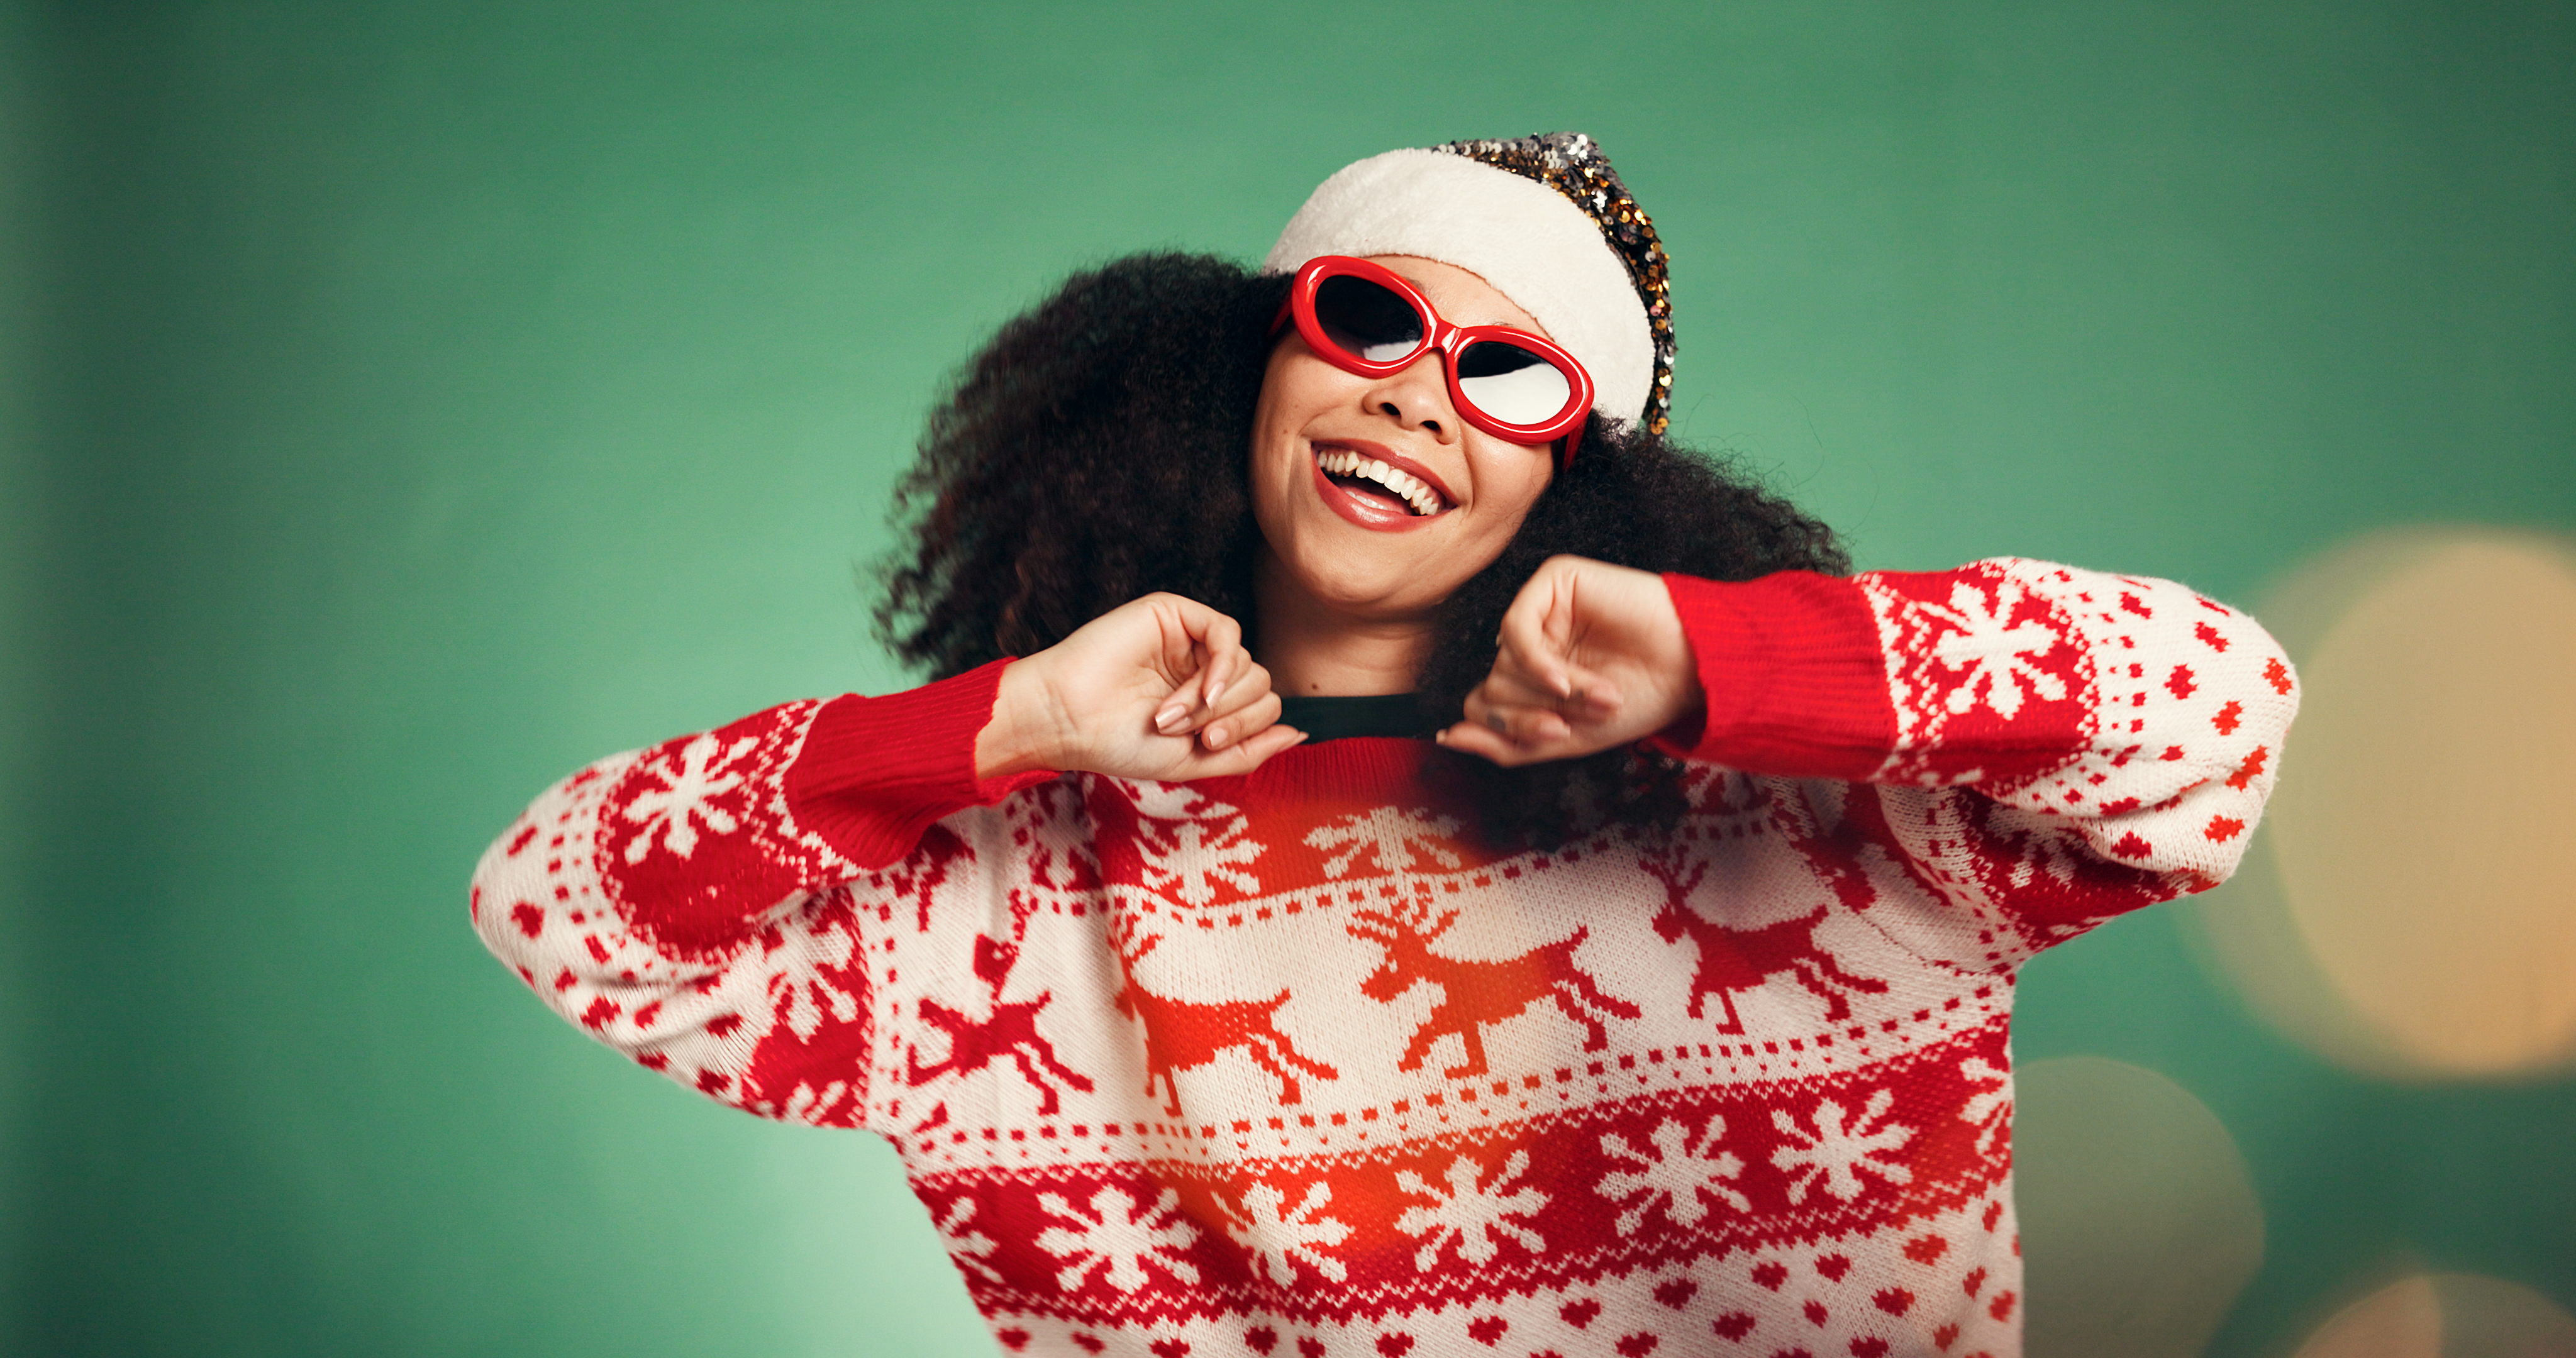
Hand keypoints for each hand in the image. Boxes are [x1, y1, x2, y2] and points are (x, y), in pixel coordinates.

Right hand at [976, 593, 1305, 780]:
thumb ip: (1250, 751)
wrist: (1070, 721)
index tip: (1204, 747)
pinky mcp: (1174, 613)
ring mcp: (1189, 638)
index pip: (1263, 706)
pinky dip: (1221, 666)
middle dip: (1229, 717)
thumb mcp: (1196, 762)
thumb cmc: (1121, 744)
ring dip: (1214, 700)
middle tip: (1186, 733)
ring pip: (1247, 662)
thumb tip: (1301, 734)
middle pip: (1261, 684)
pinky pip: (1226, 632)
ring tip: (1169, 715)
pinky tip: (1199, 690)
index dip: (1245, 729)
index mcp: (1209, 698)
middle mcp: (1203, 665)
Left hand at [1436, 555, 1702, 766]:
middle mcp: (1530, 642)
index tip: (1558, 737)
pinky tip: (1565, 679)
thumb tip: (1448, 738)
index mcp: (1532, 677)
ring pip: (1501, 664)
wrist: (1692, 665)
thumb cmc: (1641, 699)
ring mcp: (1540, 610)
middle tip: (1579, 719)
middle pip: (1490, 688)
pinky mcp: (1553, 582)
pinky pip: (1514, 630)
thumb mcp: (1568, 738)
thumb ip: (1508, 744)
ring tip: (1600, 696)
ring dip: (1550, 693)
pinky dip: (1537, 664)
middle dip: (1533, 713)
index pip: (1484, 706)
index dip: (1510, 730)